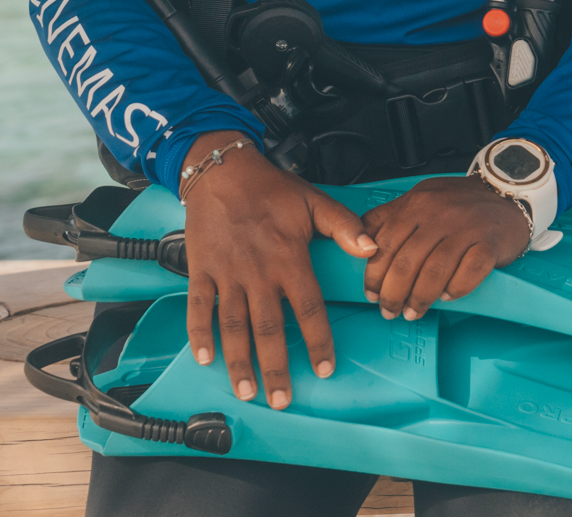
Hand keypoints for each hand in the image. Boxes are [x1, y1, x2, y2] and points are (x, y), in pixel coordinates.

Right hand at [180, 131, 376, 409]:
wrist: (223, 172)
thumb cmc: (271, 189)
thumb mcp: (315, 203)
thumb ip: (345, 228)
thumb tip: (373, 249)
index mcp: (290, 260)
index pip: (309, 309)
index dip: (318, 341)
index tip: (324, 369)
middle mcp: (259, 273)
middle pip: (269, 329)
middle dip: (276, 368)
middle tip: (281, 400)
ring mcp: (227, 274)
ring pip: (233, 326)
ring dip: (239, 361)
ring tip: (246, 391)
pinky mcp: (201, 271)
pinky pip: (198, 308)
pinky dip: (199, 334)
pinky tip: (204, 359)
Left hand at [360, 176, 532, 320]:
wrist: (508, 193)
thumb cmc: (459, 203)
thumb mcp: (420, 199)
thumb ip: (388, 217)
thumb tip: (359, 244)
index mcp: (418, 203)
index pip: (385, 244)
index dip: (374, 275)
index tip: (372, 295)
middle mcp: (440, 213)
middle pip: (406, 263)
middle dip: (393, 294)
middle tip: (389, 311)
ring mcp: (467, 228)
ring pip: (434, 273)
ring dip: (420, 299)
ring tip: (413, 312)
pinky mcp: (490, 243)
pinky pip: (468, 274)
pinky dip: (454, 290)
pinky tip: (446, 296)